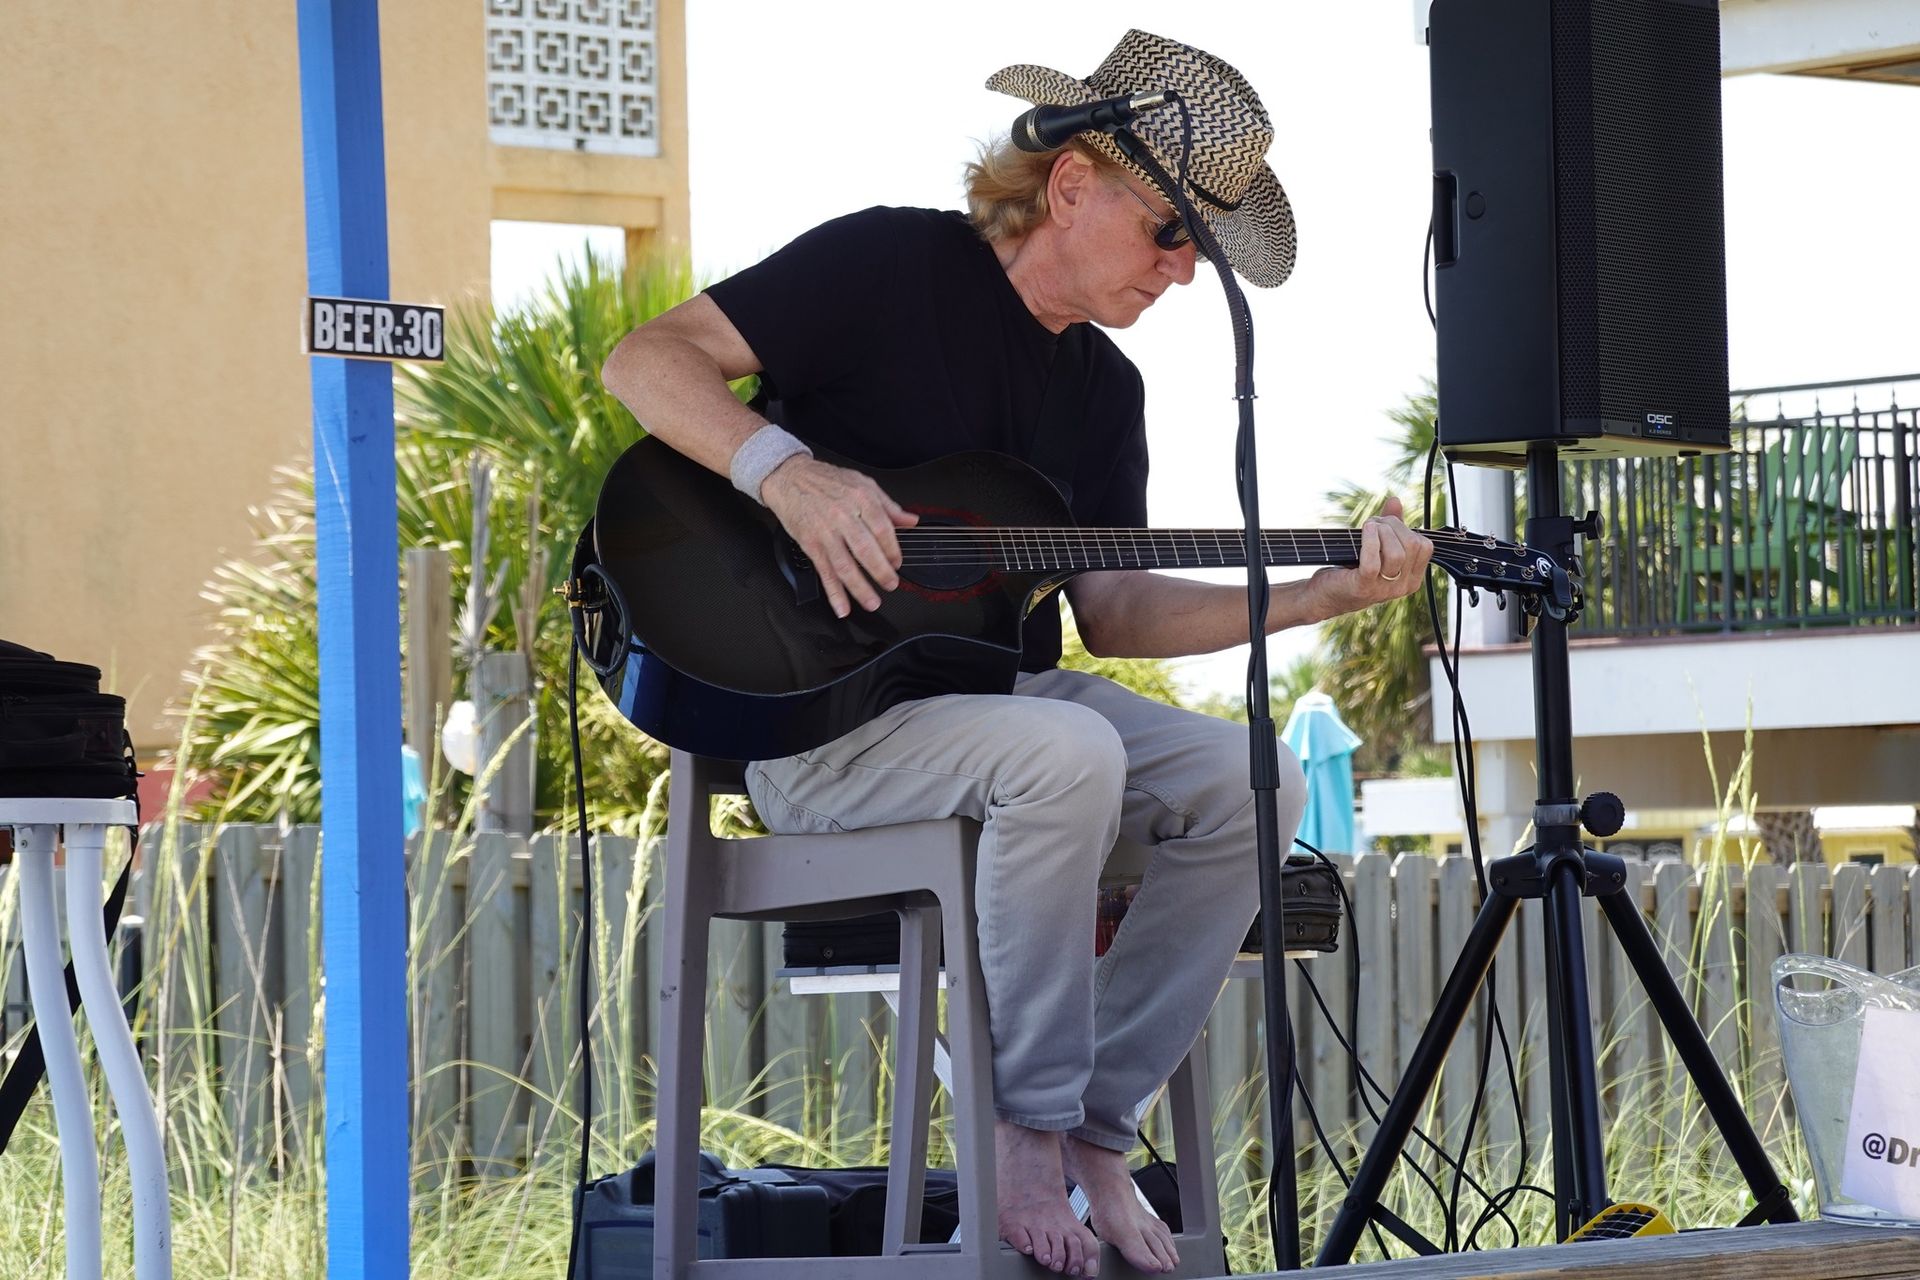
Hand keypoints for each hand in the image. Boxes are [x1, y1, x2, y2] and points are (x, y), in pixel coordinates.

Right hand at [761, 456, 918, 617]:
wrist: (790, 477)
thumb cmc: (826, 480)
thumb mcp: (862, 484)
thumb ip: (889, 505)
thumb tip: (911, 520)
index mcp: (861, 499)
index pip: (884, 530)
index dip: (893, 550)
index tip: (897, 562)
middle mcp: (843, 516)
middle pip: (867, 550)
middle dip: (881, 572)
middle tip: (891, 584)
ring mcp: (825, 532)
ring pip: (846, 566)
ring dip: (860, 588)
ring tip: (872, 602)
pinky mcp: (810, 544)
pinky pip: (825, 571)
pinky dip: (834, 592)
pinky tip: (842, 606)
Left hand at [1308, 496, 1434, 617]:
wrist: (1324, 594)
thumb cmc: (1351, 569)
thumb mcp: (1376, 547)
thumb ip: (1390, 526)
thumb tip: (1395, 501)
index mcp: (1411, 578)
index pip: (1424, 546)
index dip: (1406, 529)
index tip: (1386, 525)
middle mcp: (1402, 586)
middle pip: (1412, 546)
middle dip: (1393, 526)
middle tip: (1373, 524)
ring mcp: (1384, 589)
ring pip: (1397, 553)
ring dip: (1381, 532)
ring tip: (1367, 528)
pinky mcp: (1363, 587)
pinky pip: (1373, 561)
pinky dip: (1370, 540)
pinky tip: (1365, 530)